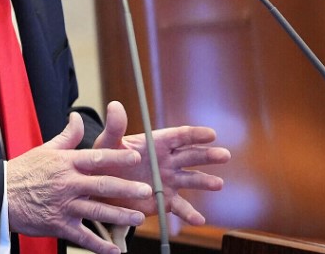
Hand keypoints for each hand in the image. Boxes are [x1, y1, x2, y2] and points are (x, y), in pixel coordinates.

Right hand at [5, 112, 153, 253]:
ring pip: (97, 211)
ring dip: (120, 215)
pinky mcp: (59, 225)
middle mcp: (68, 184)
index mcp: (66, 163)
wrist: (0, 196)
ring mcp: (64, 206)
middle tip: (146, 190)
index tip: (135, 157)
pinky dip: (100, 245)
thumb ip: (67, 137)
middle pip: (102, 185)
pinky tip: (115, 250)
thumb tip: (77, 118)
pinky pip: (83, 237)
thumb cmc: (23, 171)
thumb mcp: (45, 150)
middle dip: (126, 189)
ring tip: (138, 217)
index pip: (95, 158)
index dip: (116, 158)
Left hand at [92, 101, 230, 224]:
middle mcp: (167, 161)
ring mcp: (168, 181)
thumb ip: (114, 127)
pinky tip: (199, 220)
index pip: (179, 136)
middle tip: (224, 155)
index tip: (211, 134)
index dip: (195, 135)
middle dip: (207, 155)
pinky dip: (190, 214)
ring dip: (205, 181)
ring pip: (191, 179)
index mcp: (156, 143)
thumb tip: (114, 105)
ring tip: (218, 184)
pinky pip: (180, 207)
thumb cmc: (104, 161)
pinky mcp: (164, 200)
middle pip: (191, 156)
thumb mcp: (107, 144)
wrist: (100, 188)